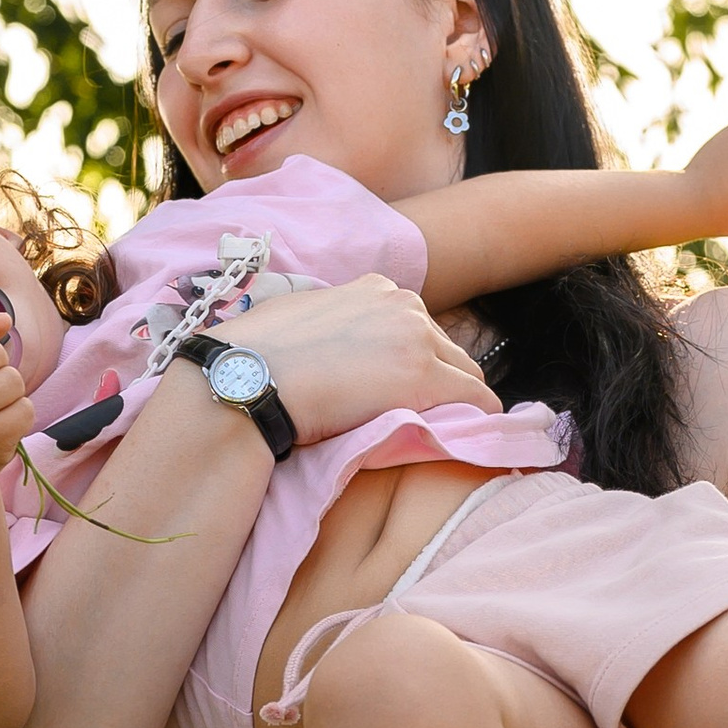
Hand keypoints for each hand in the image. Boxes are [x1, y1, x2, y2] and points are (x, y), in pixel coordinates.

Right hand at [243, 276, 500, 439]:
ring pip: (466, 375)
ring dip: (455, 401)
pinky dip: (477, 419)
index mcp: (377, 288)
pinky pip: (477, 400)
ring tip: (437, 432)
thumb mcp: (303, 314)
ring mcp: (417, 338)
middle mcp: (404, 304)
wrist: (250, 377)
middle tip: (419, 416)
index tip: (400, 389)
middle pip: (446, 349)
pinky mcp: (424, 377)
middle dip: (438, 381)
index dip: (412, 361)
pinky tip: (466, 438)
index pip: (416, 326)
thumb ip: (334, 320)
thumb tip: (330, 340)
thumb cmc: (257, 353)